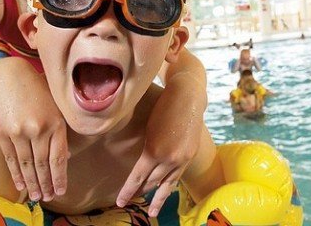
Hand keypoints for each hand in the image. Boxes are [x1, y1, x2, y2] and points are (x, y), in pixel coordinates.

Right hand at [0, 58, 67, 201]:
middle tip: (48, 198)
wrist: (9, 78)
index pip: (59, 158)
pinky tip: (20, 184)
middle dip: (46, 184)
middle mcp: (38, 129)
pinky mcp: (2, 133)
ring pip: (27, 165)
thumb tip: (66, 157)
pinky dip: (16, 174)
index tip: (61, 191)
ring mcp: (19, 132)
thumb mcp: (55, 109)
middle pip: (43, 165)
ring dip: (32, 183)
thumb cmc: (37, 93)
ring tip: (36, 196)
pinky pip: (11, 159)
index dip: (60, 177)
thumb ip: (61, 132)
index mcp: (56, 124)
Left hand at [116, 98, 201, 216]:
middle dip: (140, 193)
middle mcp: (169, 159)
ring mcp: (182, 159)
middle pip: (151, 183)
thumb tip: (140, 165)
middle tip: (130, 202)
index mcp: (154, 151)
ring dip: (158, 198)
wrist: (188, 97)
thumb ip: (146, 149)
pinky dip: (170, 186)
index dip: (128, 191)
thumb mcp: (148, 127)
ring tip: (152, 212)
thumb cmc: (163, 107)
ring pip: (167, 184)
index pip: (137, 178)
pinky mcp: (190, 156)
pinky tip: (165, 191)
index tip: (120, 202)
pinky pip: (177, 176)